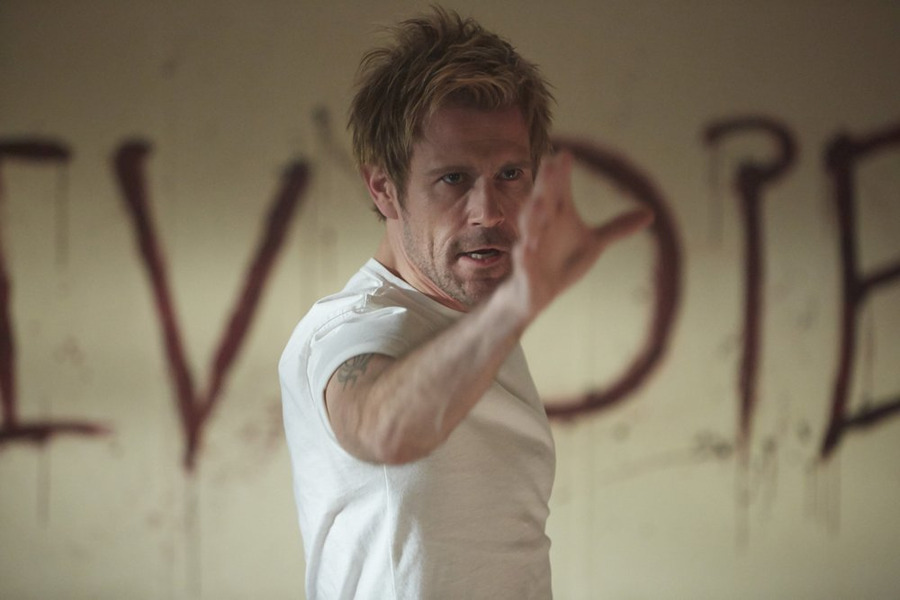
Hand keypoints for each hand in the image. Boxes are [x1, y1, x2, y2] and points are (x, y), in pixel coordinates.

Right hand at [507, 151, 653, 319]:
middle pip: (543, 202)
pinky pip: (524, 261)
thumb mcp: (594, 245)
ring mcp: (531, 248)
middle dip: (545, 185)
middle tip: (549, 164)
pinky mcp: (526, 270)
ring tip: (537, 202)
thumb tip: (650, 212)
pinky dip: (524, 255)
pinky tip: (525, 248)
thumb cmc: (563, 263)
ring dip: (532, 215)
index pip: (560, 190)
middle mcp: (543, 227)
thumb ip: (617, 228)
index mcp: (558, 216)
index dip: (562, 174)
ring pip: (529, 229)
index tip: (566, 153)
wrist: (534, 294)